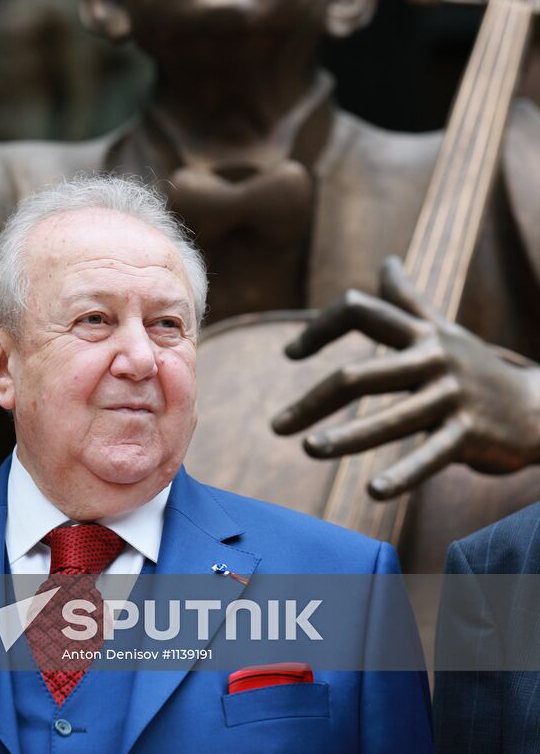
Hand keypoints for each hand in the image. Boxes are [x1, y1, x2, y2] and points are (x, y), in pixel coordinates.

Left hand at [272, 256, 539, 498]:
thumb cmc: (478, 366)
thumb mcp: (443, 329)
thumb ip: (408, 299)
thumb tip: (387, 261)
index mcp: (420, 332)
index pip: (360, 311)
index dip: (320, 327)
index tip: (290, 354)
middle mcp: (433, 359)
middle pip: (358, 375)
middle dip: (312, 401)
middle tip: (276, 427)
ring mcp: (452, 397)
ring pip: (388, 420)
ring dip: (344, 438)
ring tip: (307, 449)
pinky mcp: (470, 434)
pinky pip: (430, 457)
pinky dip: (402, 475)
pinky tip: (372, 491)